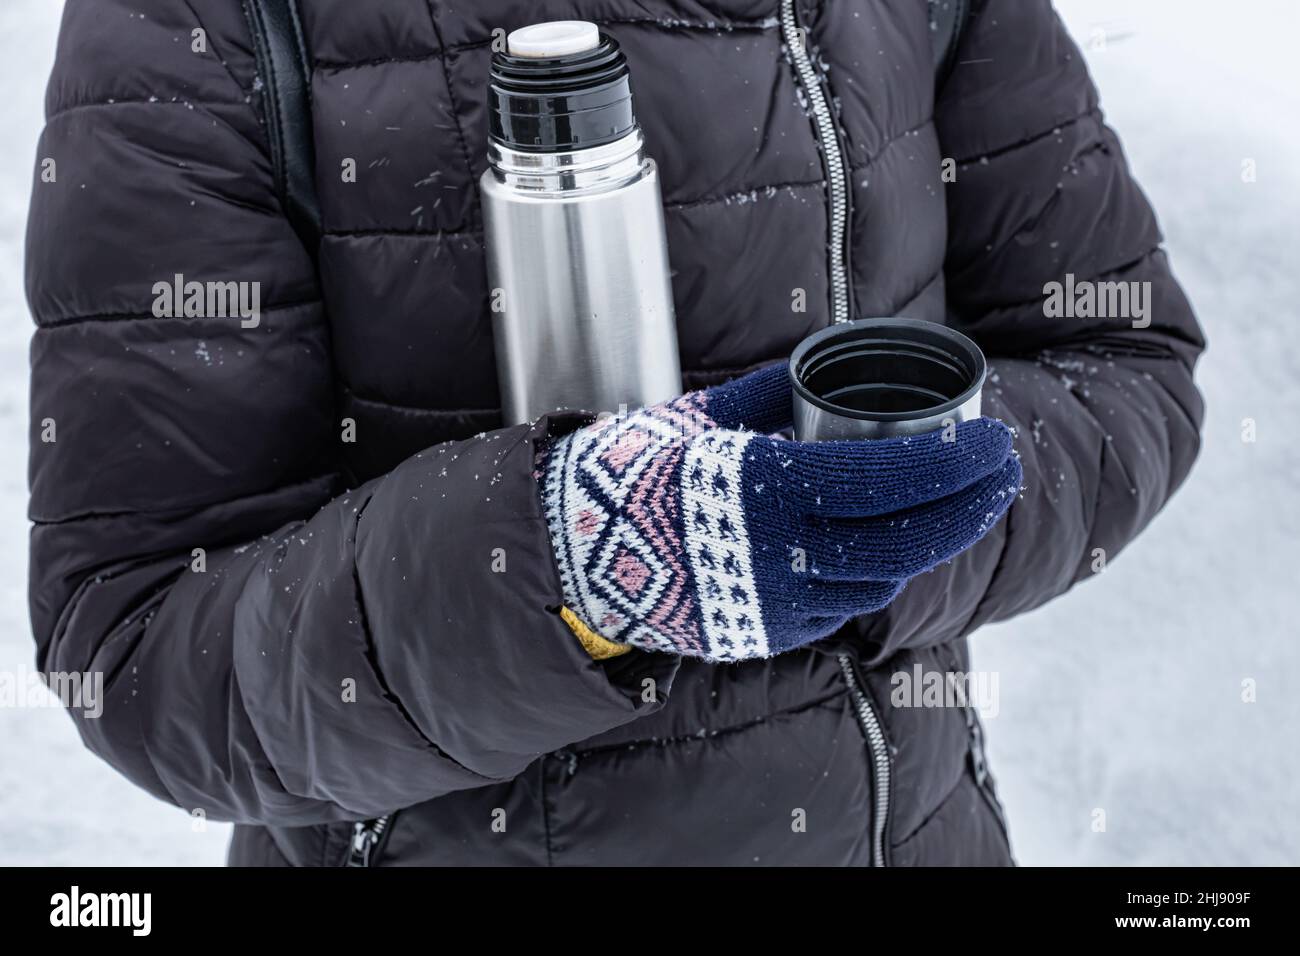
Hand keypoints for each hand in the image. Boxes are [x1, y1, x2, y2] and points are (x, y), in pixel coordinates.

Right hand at [538, 363, 1020, 660]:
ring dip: (931, 542)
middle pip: (906, 538)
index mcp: (765, 489)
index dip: (953, 465)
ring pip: (883, 579)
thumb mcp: (699, 414)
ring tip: (958, 507)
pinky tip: (892, 548)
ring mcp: (776, 605)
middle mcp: (780, 555)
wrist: (569, 556)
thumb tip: (828, 362)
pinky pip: (845, 608)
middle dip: (970, 506)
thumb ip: (771, 392)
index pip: (888, 479)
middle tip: (1003, 473)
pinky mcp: (768, 635)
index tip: (992, 442)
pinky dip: (878, 575)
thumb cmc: (631, 472)